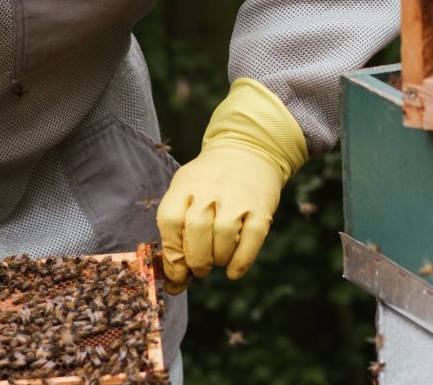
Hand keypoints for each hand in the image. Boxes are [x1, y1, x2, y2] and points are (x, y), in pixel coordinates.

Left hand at [156, 79, 306, 293]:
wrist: (248, 150)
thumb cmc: (209, 182)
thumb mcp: (185, 192)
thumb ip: (176, 233)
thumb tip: (174, 283)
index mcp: (185, 187)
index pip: (171, 222)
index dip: (172, 252)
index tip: (176, 270)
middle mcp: (210, 191)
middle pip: (197, 232)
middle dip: (195, 261)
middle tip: (198, 269)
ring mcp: (238, 199)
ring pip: (223, 239)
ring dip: (217, 260)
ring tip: (216, 260)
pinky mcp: (261, 210)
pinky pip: (251, 242)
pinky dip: (240, 263)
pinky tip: (233, 270)